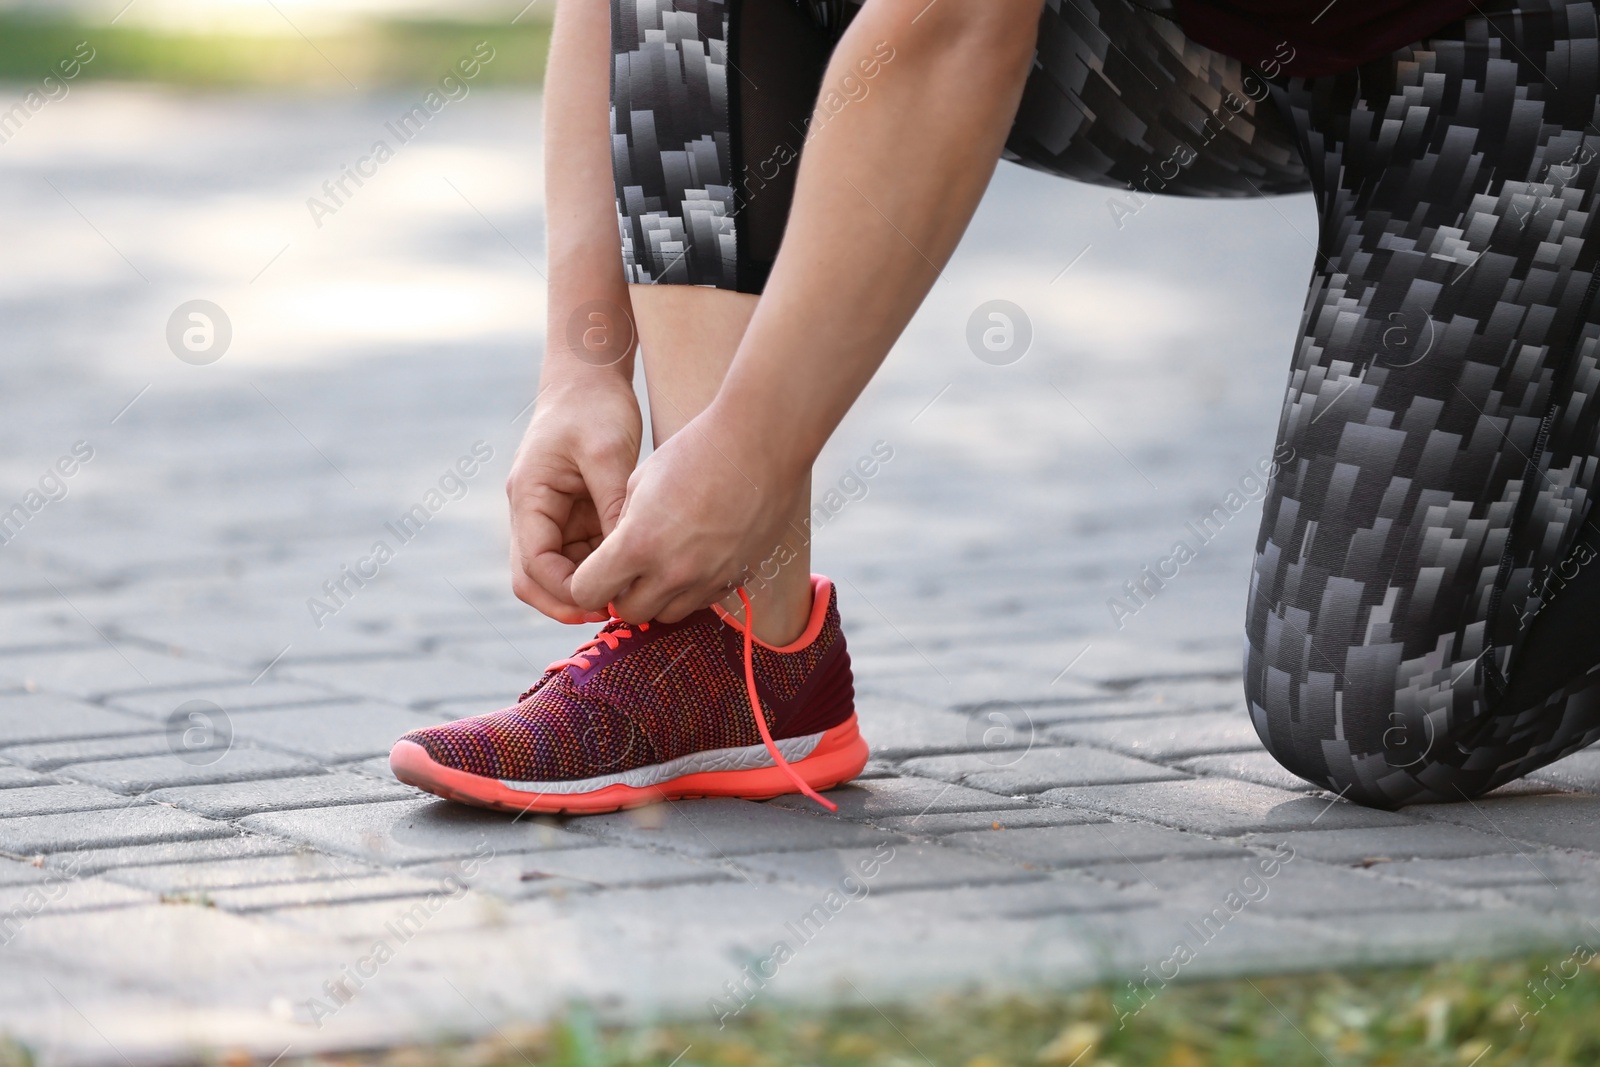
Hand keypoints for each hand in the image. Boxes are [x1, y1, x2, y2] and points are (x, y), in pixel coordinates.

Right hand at [507, 375, 642, 622]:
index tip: (607, 598)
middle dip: (572, 601)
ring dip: (591, 587)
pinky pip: (584, 555)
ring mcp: (553, 517)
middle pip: (537, 580)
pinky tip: (638, 572)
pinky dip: (606, 568)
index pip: (534, 565)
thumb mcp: (608, 454)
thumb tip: (626, 558)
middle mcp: (533, 513)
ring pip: (562, 573)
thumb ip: (613, 506)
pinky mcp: (576, 515)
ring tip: (635, 595)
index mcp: (529, 498)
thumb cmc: (595, 407)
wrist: (591, 376)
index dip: (566, 591)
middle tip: (617, 612)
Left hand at [569, 405, 802, 623]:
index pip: (589, 592)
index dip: (586, 584)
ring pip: (668, 615)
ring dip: (658, 597)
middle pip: (630, 613)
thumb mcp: (640, 482)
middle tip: (628, 569)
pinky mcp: (737, 577)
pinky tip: (694, 558)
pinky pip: (702, 602)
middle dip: (622, 595)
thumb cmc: (697, 451)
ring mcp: (709, 579)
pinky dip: (691, 590)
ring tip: (663, 562)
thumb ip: (621, 527)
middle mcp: (673, 572)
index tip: (595, 571)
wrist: (761, 443)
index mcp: (638, 543)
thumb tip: (614, 558)